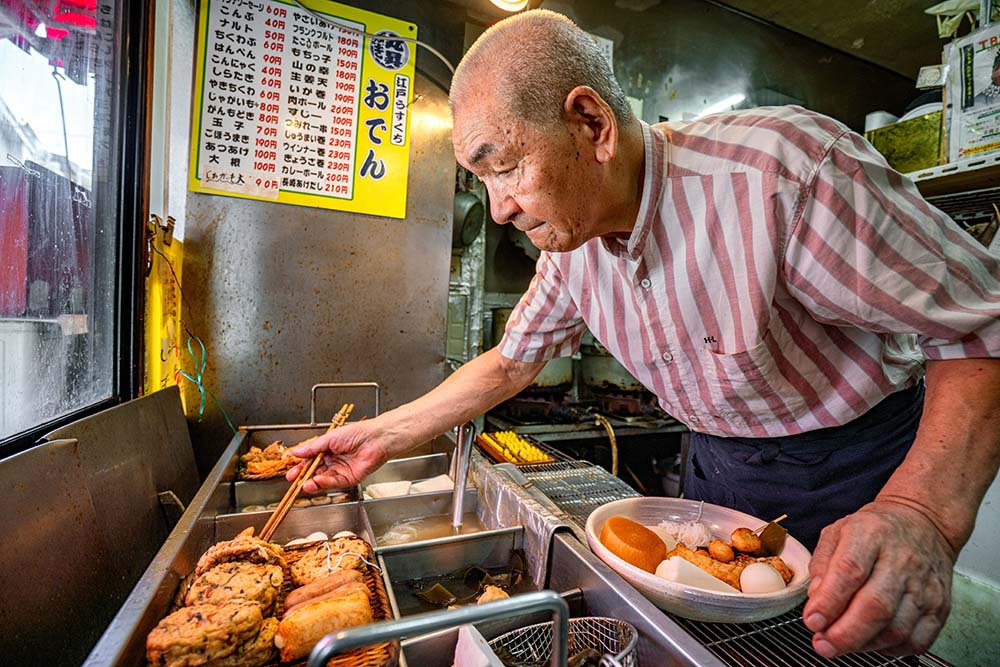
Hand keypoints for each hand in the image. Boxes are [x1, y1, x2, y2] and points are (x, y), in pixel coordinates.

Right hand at [284, 420, 389, 491]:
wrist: (376, 439)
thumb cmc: (356, 433)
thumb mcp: (329, 439)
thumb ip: (312, 448)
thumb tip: (296, 453)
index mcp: (328, 450)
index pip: (310, 461)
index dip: (300, 467)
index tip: (290, 473)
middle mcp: (333, 461)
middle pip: (315, 472)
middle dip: (303, 477)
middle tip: (294, 481)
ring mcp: (341, 470)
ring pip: (323, 479)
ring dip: (312, 482)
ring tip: (304, 484)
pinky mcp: (349, 478)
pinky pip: (334, 482)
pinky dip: (324, 483)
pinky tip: (316, 482)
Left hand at [802, 499, 955, 656]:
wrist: (925, 524)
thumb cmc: (877, 530)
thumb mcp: (838, 532)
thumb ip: (822, 563)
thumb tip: (816, 599)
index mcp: (871, 535)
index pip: (849, 571)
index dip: (829, 602)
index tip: (812, 620)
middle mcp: (902, 561)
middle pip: (875, 607)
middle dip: (844, 634)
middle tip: (823, 644)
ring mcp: (924, 586)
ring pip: (896, 629)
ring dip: (864, 644)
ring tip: (842, 643)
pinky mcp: (940, 607)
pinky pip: (916, 641)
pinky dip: (890, 649)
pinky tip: (871, 642)